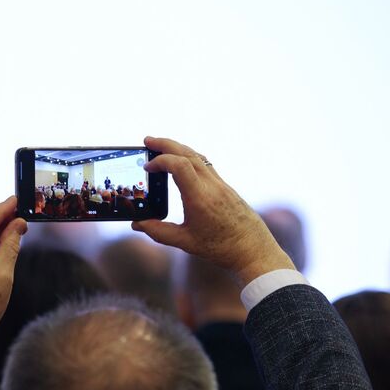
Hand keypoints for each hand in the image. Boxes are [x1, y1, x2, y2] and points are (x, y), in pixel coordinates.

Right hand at [132, 136, 294, 285]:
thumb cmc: (221, 248)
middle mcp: (211, 186)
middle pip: (187, 153)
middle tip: (147, 140)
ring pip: (197, 156)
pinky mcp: (224, 186)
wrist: (253, 249)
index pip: (179, 165)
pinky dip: (189, 156)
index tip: (147, 168)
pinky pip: (205, 163)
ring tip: (160, 147)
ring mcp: (220, 184)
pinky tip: (180, 161)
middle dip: (165, 144)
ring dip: (178, 148)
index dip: (160, 161)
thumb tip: (137, 224)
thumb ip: (158, 232)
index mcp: (200, 198)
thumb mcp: (185, 242)